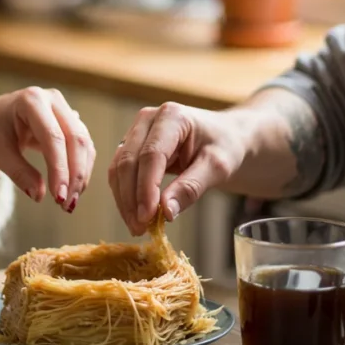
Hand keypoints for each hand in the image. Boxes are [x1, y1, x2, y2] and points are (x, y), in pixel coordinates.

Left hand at [0, 88, 95, 212]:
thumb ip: (18, 172)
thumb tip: (39, 195)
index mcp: (31, 100)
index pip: (53, 137)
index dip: (59, 169)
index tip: (59, 197)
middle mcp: (53, 100)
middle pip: (75, 139)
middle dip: (74, 175)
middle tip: (67, 205)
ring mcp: (64, 109)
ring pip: (83, 144)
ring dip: (80, 175)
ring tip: (69, 203)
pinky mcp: (70, 122)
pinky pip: (83, 147)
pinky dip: (80, 170)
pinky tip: (73, 190)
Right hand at [108, 102, 247, 234]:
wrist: (225, 137)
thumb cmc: (225, 146)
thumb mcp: (218, 167)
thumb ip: (191, 187)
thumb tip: (166, 212)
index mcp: (173, 116)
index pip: (152, 154)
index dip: (146, 188)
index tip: (147, 217)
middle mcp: (149, 119)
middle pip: (129, 160)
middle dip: (131, 197)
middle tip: (140, 228)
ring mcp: (137, 130)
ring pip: (118, 168)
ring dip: (124, 199)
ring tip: (137, 226)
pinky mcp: (132, 145)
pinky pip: (120, 172)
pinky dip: (125, 195)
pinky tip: (135, 215)